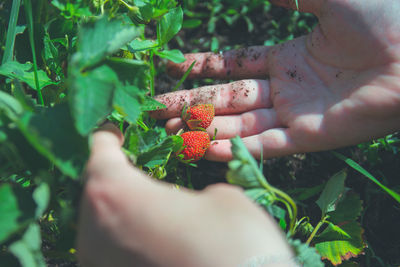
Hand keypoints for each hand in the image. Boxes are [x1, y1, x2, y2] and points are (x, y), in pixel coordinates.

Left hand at [77, 125, 295, 266]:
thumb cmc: (232, 242)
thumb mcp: (221, 199)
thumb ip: (191, 196)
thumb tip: (185, 207)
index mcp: (116, 195)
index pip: (99, 155)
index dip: (106, 138)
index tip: (115, 131)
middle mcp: (95, 233)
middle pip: (94, 193)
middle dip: (112, 176)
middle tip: (133, 167)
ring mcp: (99, 264)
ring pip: (99, 227)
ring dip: (118, 211)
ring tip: (144, 203)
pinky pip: (110, 253)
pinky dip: (125, 239)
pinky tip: (150, 236)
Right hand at [151, 0, 399, 161]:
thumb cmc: (376, 16)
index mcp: (287, 58)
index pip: (234, 65)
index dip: (203, 68)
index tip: (172, 68)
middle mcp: (286, 88)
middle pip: (227, 98)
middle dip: (191, 103)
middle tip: (156, 108)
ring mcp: (295, 114)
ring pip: (239, 124)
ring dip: (204, 128)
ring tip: (167, 132)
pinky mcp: (310, 137)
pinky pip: (264, 145)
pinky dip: (234, 149)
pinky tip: (203, 149)